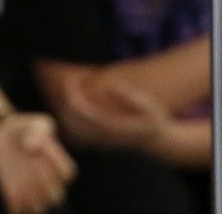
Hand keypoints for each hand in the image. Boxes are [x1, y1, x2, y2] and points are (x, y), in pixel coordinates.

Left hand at [0, 113, 74, 213]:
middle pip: (57, 196)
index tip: (42, 144)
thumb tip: (31, 147)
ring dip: (30, 198)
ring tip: (20, 181)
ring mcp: (33, 192)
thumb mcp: (36, 122)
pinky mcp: (15, 196)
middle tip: (31, 165)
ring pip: (39, 208)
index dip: (55, 163)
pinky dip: (15, 203)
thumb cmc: (26, 128)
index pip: (68, 173)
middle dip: (44, 183)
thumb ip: (40, 130)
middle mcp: (50, 182)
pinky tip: (10, 188)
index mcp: (60, 164)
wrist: (4, 135)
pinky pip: (18, 210)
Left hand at [54, 74, 172, 152]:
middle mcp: (100, 137)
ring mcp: (97, 140)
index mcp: (110, 128)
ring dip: (66, 106)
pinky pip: (75, 129)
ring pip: (70, 126)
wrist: (155, 142)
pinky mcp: (96, 140)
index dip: (72, 94)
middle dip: (65, 98)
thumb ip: (129, 96)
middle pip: (70, 120)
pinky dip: (70, 113)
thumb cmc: (153, 120)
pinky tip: (79, 96)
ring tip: (73, 86)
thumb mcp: (148, 106)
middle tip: (70, 79)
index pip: (82, 112)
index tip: (72, 79)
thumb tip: (108, 84)